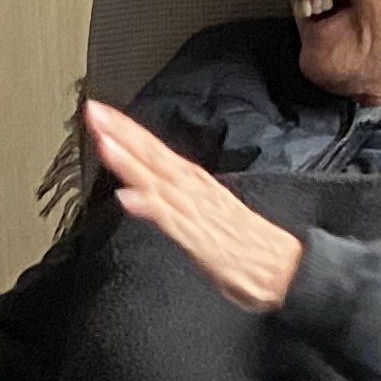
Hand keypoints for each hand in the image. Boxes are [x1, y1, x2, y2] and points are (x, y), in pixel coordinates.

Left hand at [82, 102, 303, 311]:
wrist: (286, 269)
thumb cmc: (249, 247)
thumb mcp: (209, 215)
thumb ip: (179, 201)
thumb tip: (149, 190)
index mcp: (195, 185)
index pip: (156, 152)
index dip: (128, 131)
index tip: (101, 113)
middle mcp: (194, 192)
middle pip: (153, 157)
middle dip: (122, 133)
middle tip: (94, 111)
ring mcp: (196, 213)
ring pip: (157, 181)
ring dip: (130, 161)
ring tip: (104, 141)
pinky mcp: (200, 240)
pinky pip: (170, 222)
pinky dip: (149, 208)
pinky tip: (126, 197)